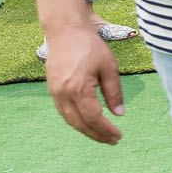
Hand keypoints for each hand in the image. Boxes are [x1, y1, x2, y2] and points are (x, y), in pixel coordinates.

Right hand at [43, 22, 123, 143]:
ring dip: (86, 130)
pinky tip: (87, 122)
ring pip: (70, 120)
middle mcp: (63, 94)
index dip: (106, 130)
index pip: (93, 118)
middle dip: (96, 135)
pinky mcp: (51, 90)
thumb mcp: (109, 67)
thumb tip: (119, 114)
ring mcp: (54, 93)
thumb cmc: (90, 46)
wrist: (65, 31)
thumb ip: (114, 92)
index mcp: (78, 89)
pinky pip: (63, 112)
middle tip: (112, 141)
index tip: (118, 136)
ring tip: (102, 136)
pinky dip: (76, 121)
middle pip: (80, 123)